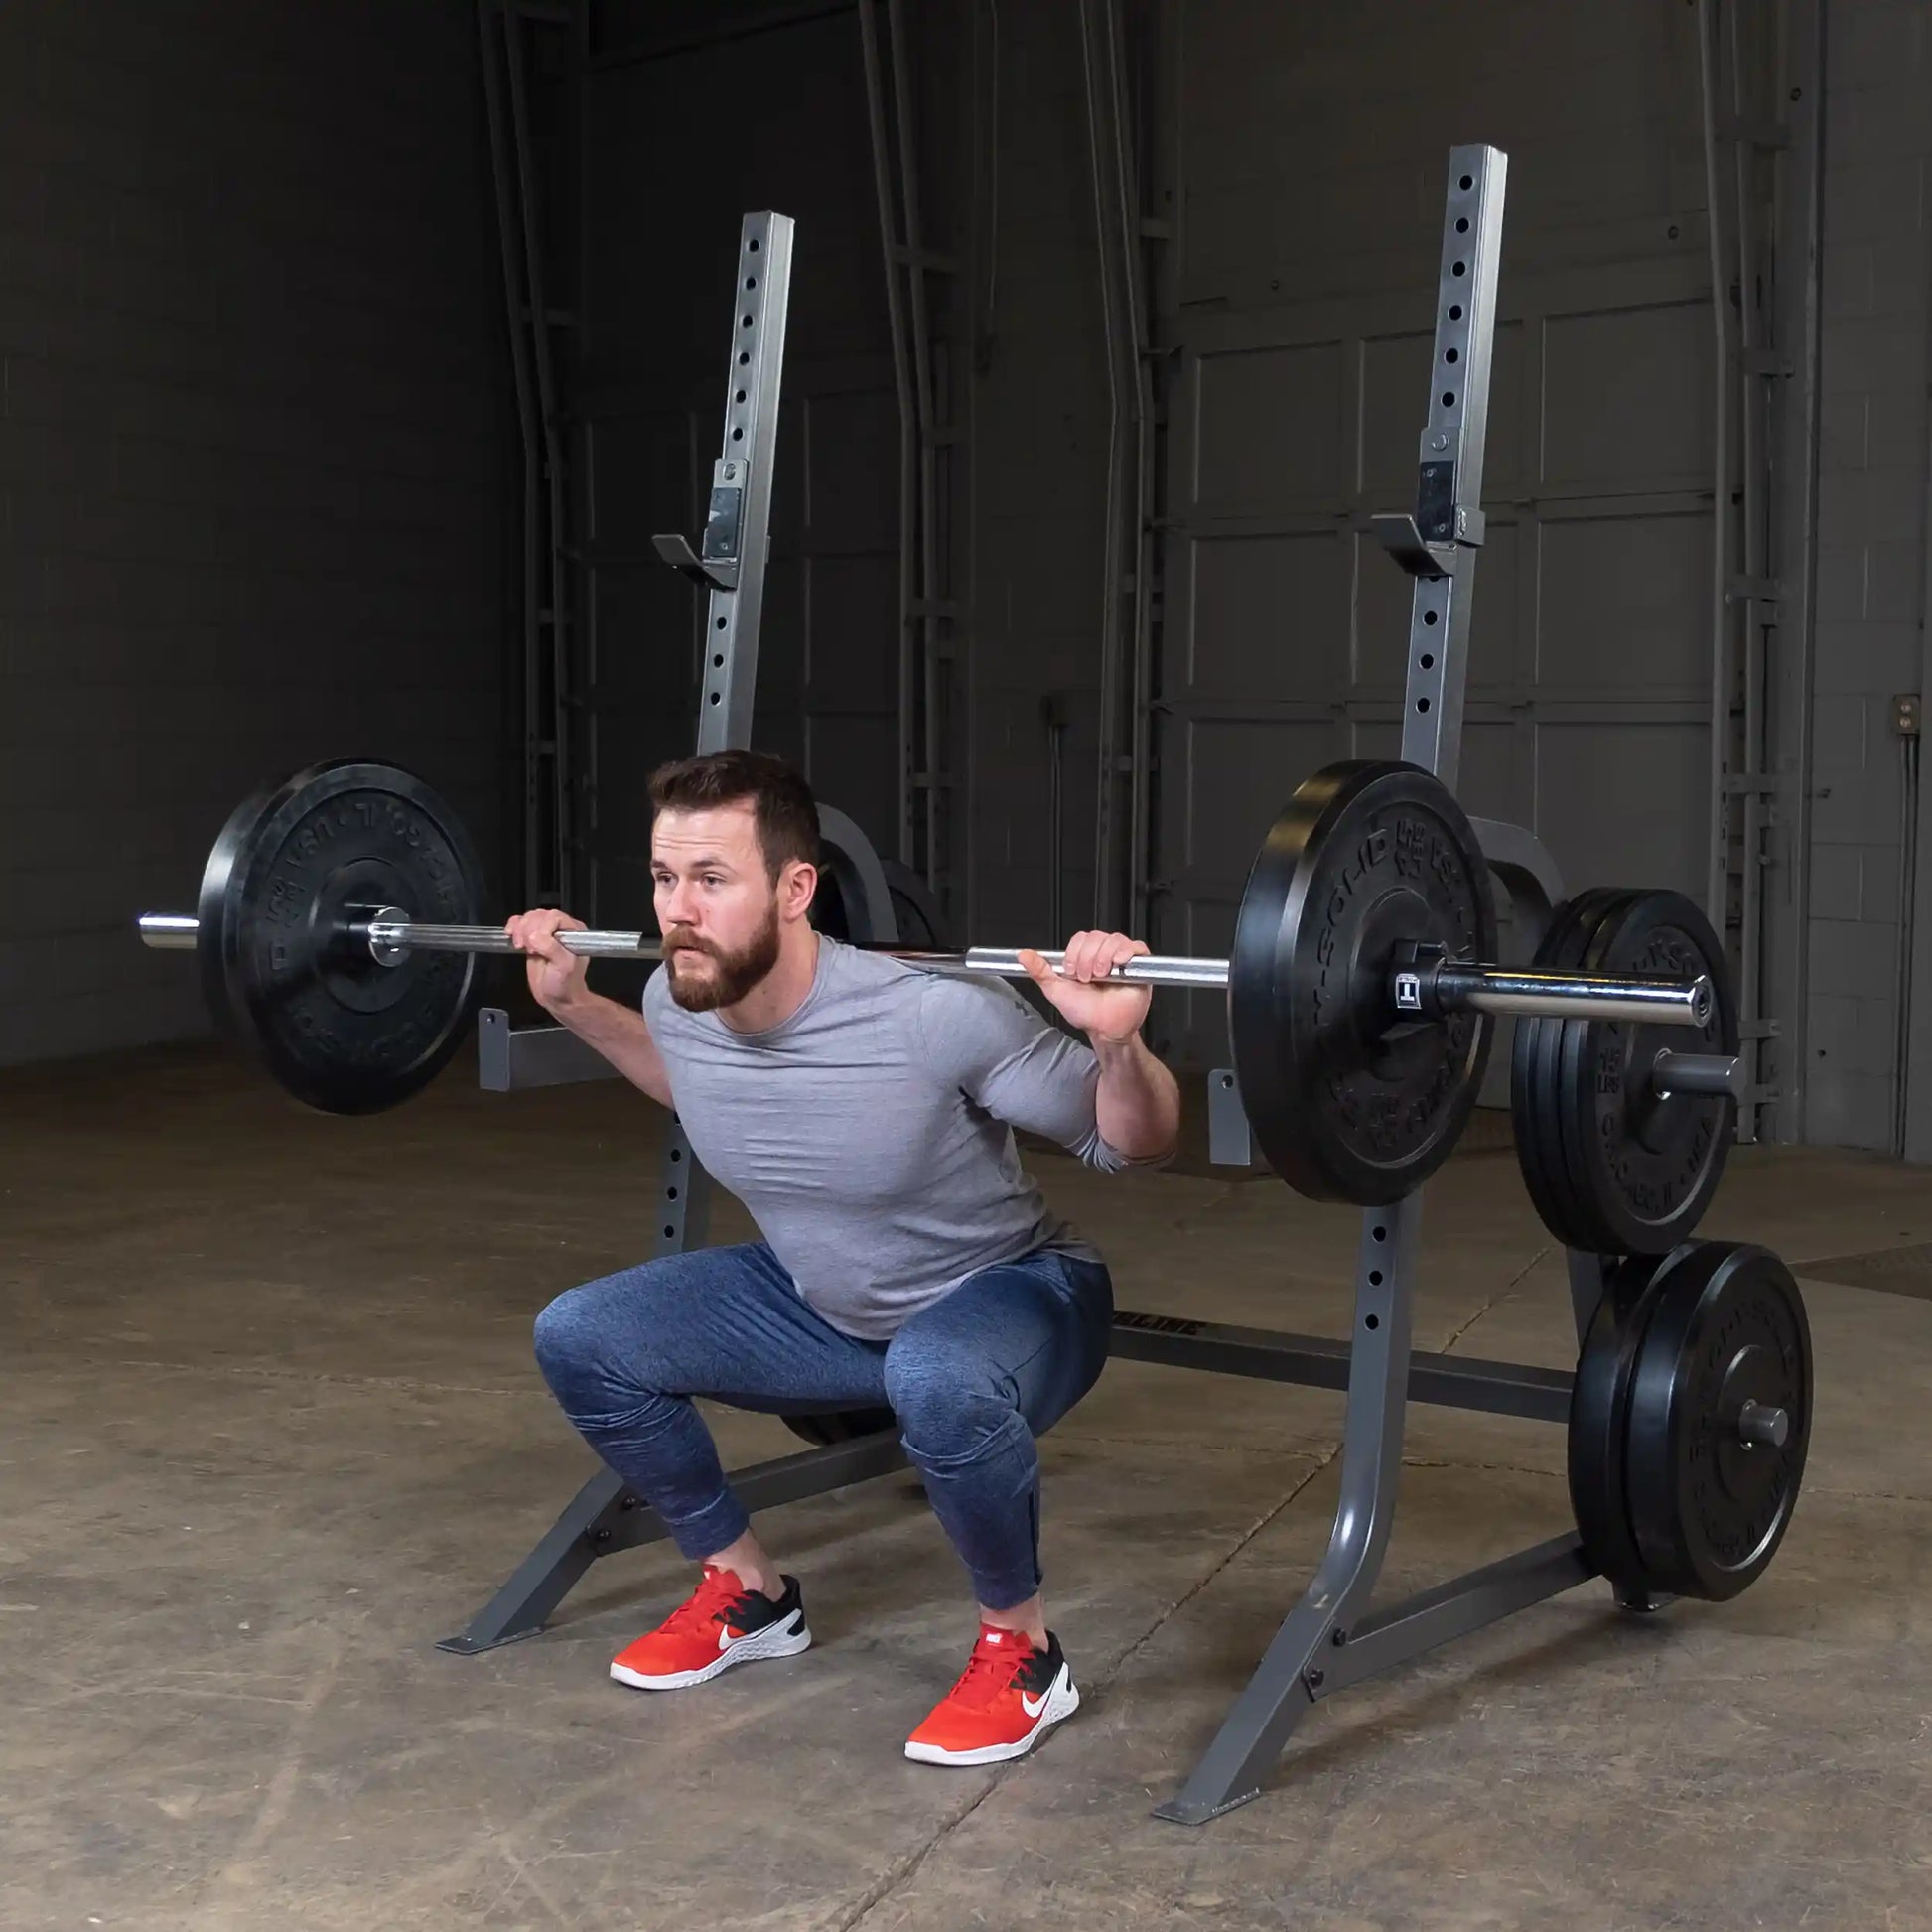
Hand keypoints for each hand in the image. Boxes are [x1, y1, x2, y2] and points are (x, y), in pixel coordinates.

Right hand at [505, 908, 589, 1012]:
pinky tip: (513, 937)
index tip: (536, 947)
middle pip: (538, 915)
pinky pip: (520, 922)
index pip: (554, 917)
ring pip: (528, 918)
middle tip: (529, 949)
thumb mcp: (563, 966)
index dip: (541, 929)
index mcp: (574, 932)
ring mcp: (546, 932)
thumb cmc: (565, 984)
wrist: (557, 997)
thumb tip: (535, 937)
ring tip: (522, 947)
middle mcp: (561, 928)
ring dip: (520, 930)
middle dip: (528, 930)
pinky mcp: (532, 937)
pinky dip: (513, 926)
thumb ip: (552, 948)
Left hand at [1018, 931, 1151, 1044]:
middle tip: (1087, 978)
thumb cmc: (1085, 1012)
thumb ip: (1040, 971)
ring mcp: (1122, 959)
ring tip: (1102, 976)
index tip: (1072, 971)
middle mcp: (1104, 955)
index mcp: (1085, 957)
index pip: (1080, 938)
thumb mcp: (1056, 990)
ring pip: (1114, 939)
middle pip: (1097, 936)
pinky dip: (1126, 952)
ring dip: (1104, 957)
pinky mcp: (1139, 965)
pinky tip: (1118, 964)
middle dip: (1088, 957)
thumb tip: (1023, 955)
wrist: (1105, 1029)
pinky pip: (1136, 947)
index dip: (1075, 952)